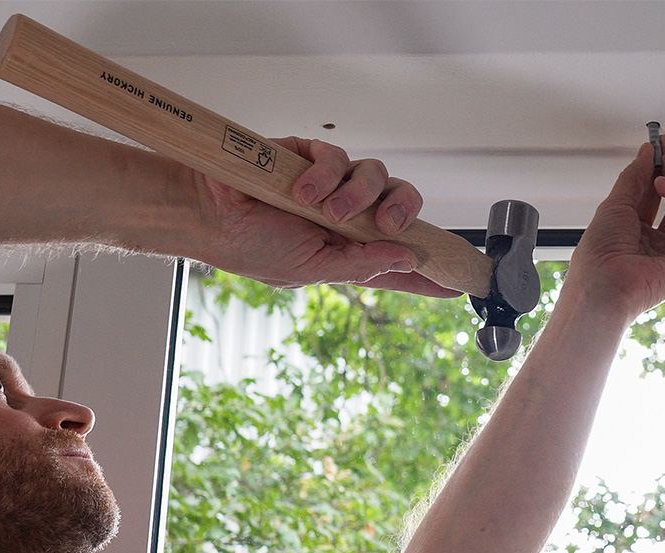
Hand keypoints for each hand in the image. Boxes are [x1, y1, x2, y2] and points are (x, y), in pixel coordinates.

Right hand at [189, 137, 457, 297]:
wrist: (208, 215)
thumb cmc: (251, 246)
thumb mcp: (310, 268)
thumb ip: (359, 264)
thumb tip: (406, 257)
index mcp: (353, 248)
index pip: (401, 257)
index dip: (431, 268)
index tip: (457, 283)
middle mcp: (350, 214)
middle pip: (402, 201)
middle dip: (403, 209)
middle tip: (388, 222)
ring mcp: (333, 184)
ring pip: (376, 175)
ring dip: (357, 194)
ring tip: (326, 211)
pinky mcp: (312, 156)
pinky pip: (339, 157)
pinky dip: (326, 173)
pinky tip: (303, 190)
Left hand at [562, 135, 664, 322]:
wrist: (603, 286)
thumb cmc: (599, 254)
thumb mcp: (614, 204)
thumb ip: (634, 177)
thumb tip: (647, 152)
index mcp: (634, 228)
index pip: (654, 192)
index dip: (660, 168)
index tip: (662, 145)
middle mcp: (656, 240)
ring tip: (664, 183)